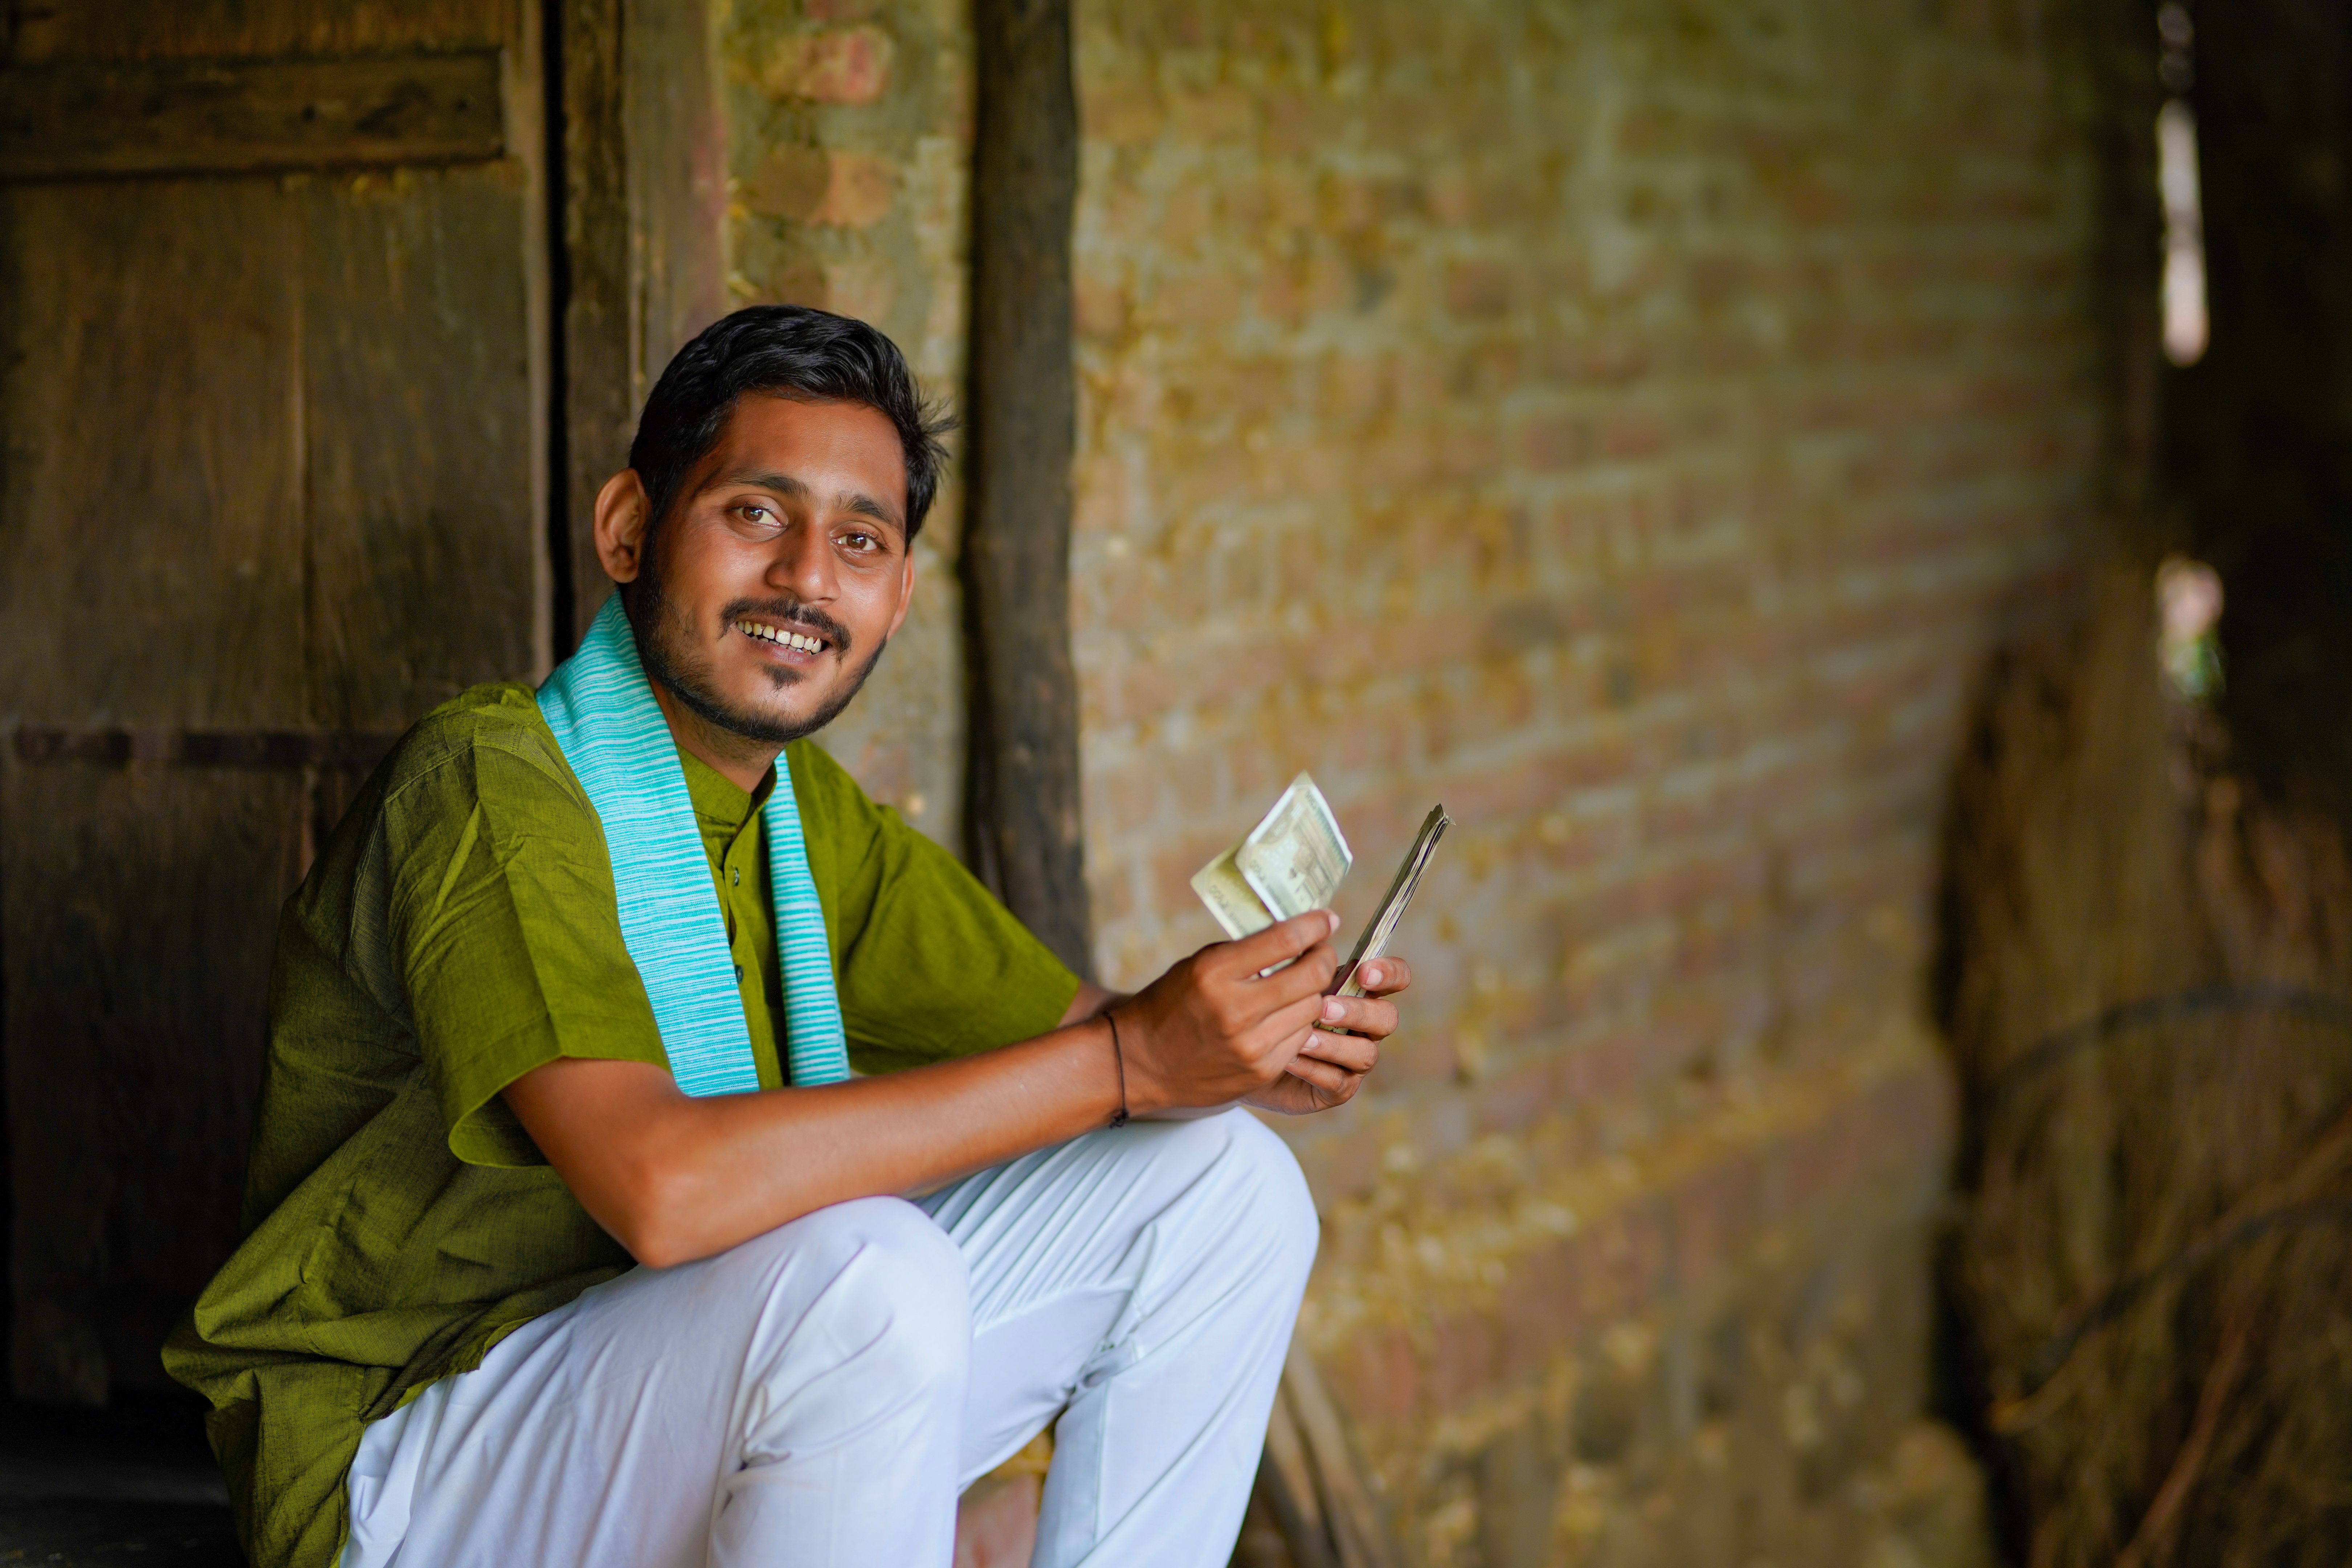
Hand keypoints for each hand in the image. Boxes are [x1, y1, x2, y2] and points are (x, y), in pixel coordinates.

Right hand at [1111, 911, 1341, 1113]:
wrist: (1140, 1062)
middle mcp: (1235, 1008)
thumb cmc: (1170, 1004)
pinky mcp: (1261, 1070)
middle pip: (1311, 976)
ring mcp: (1251, 1044)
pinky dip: (1299, 1023)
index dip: (1315, 926)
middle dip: (1324, 959)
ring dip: (1313, 993)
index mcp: (1215, 972)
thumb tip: (1296, 932)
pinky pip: (1301, 1037)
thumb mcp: (1198, 965)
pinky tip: (1286, 1017)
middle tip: (1321, 953)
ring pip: (1313, 1008)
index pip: (1286, 940)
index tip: (1327, 920)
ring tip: (1302, 986)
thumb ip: (1244, 951)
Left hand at [1245, 956, 1410, 1115]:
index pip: (1395, 977)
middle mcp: (1364, 1025)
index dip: (1390, 973)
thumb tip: (1302, 938)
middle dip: (1358, 1011)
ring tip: (1301, 1037)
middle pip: (1386, 1017)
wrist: (1244, 1055)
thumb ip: (1300, 962)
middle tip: (1324, 1007)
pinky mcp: (1338, 1088)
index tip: (1364, 972)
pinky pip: (1337, 1081)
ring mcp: (1354, 1059)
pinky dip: (1314, 1069)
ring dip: (1334, 1044)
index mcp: (1360, 991)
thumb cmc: (1269, 1006)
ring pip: (1366, 1053)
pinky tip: (1290, 1060)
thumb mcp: (1283, 979)